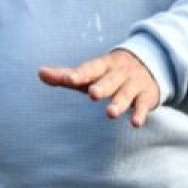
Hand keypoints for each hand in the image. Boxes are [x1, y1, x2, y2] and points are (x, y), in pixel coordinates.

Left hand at [38, 49, 160, 126]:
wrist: (148, 63)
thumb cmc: (109, 73)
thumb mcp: (90, 72)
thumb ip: (65, 75)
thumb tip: (39, 73)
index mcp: (103, 65)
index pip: (90, 68)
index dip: (79, 74)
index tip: (68, 79)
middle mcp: (119, 73)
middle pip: (109, 80)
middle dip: (102, 86)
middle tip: (92, 94)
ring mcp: (133, 84)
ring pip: (125, 93)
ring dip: (119, 102)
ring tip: (110, 113)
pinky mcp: (146, 96)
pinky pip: (142, 105)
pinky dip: (140, 113)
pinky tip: (135, 123)